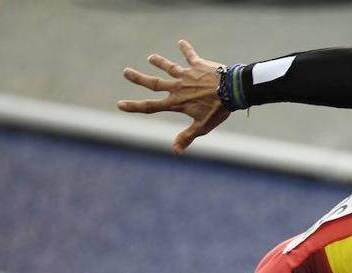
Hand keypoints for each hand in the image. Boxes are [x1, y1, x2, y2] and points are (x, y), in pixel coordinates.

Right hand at [117, 39, 228, 154]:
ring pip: (169, 67)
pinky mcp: (198, 65)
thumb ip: (186, 137)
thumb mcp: (202, 127)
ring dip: (160, 62)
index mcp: (176, 103)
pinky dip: (186, 49)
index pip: (151, 106)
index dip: (134, 106)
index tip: (120, 104)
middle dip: (138, 78)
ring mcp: (187, 74)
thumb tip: (174, 152)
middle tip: (126, 71)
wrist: (232, 91)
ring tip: (151, 57)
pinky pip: (190, 55)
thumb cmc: (217, 110)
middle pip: (154, 83)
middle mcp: (178, 87)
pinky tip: (181, 42)